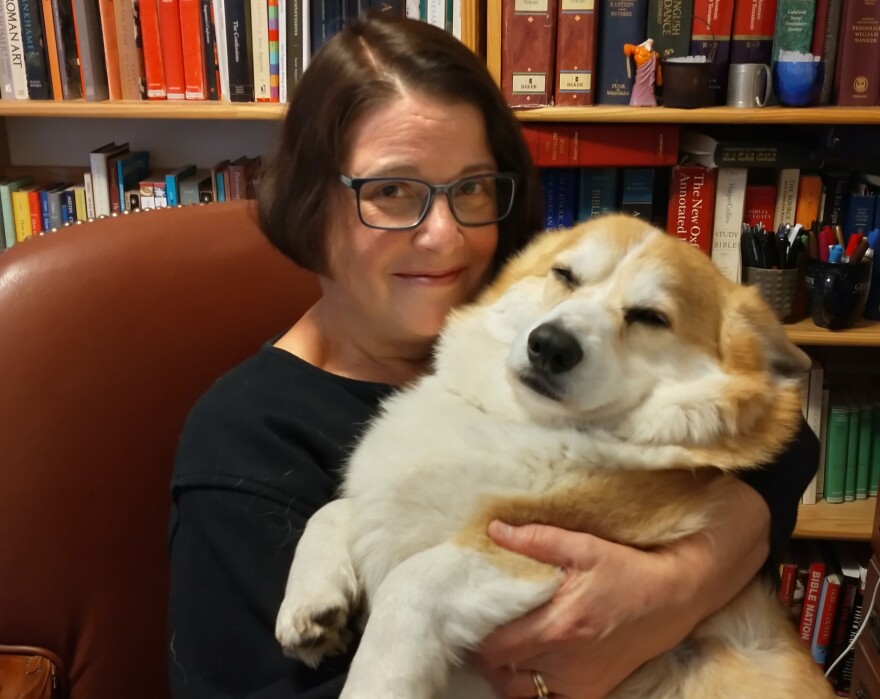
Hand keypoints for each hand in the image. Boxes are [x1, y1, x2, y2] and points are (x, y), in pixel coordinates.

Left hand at [477, 479, 769, 698]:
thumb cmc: (626, 570)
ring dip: (506, 672)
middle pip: (501, 672)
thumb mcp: (582, 547)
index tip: (472, 615)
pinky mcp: (591, 693)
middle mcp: (566, 662)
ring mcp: (579, 683)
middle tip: (484, 628)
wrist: (672, 599)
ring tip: (505, 646)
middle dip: (487, 652)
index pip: (495, 647)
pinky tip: (530, 664)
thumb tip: (495, 530)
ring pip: (520, 692)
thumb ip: (536, 540)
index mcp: (559, 626)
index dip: (476, 634)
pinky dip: (531, 687)